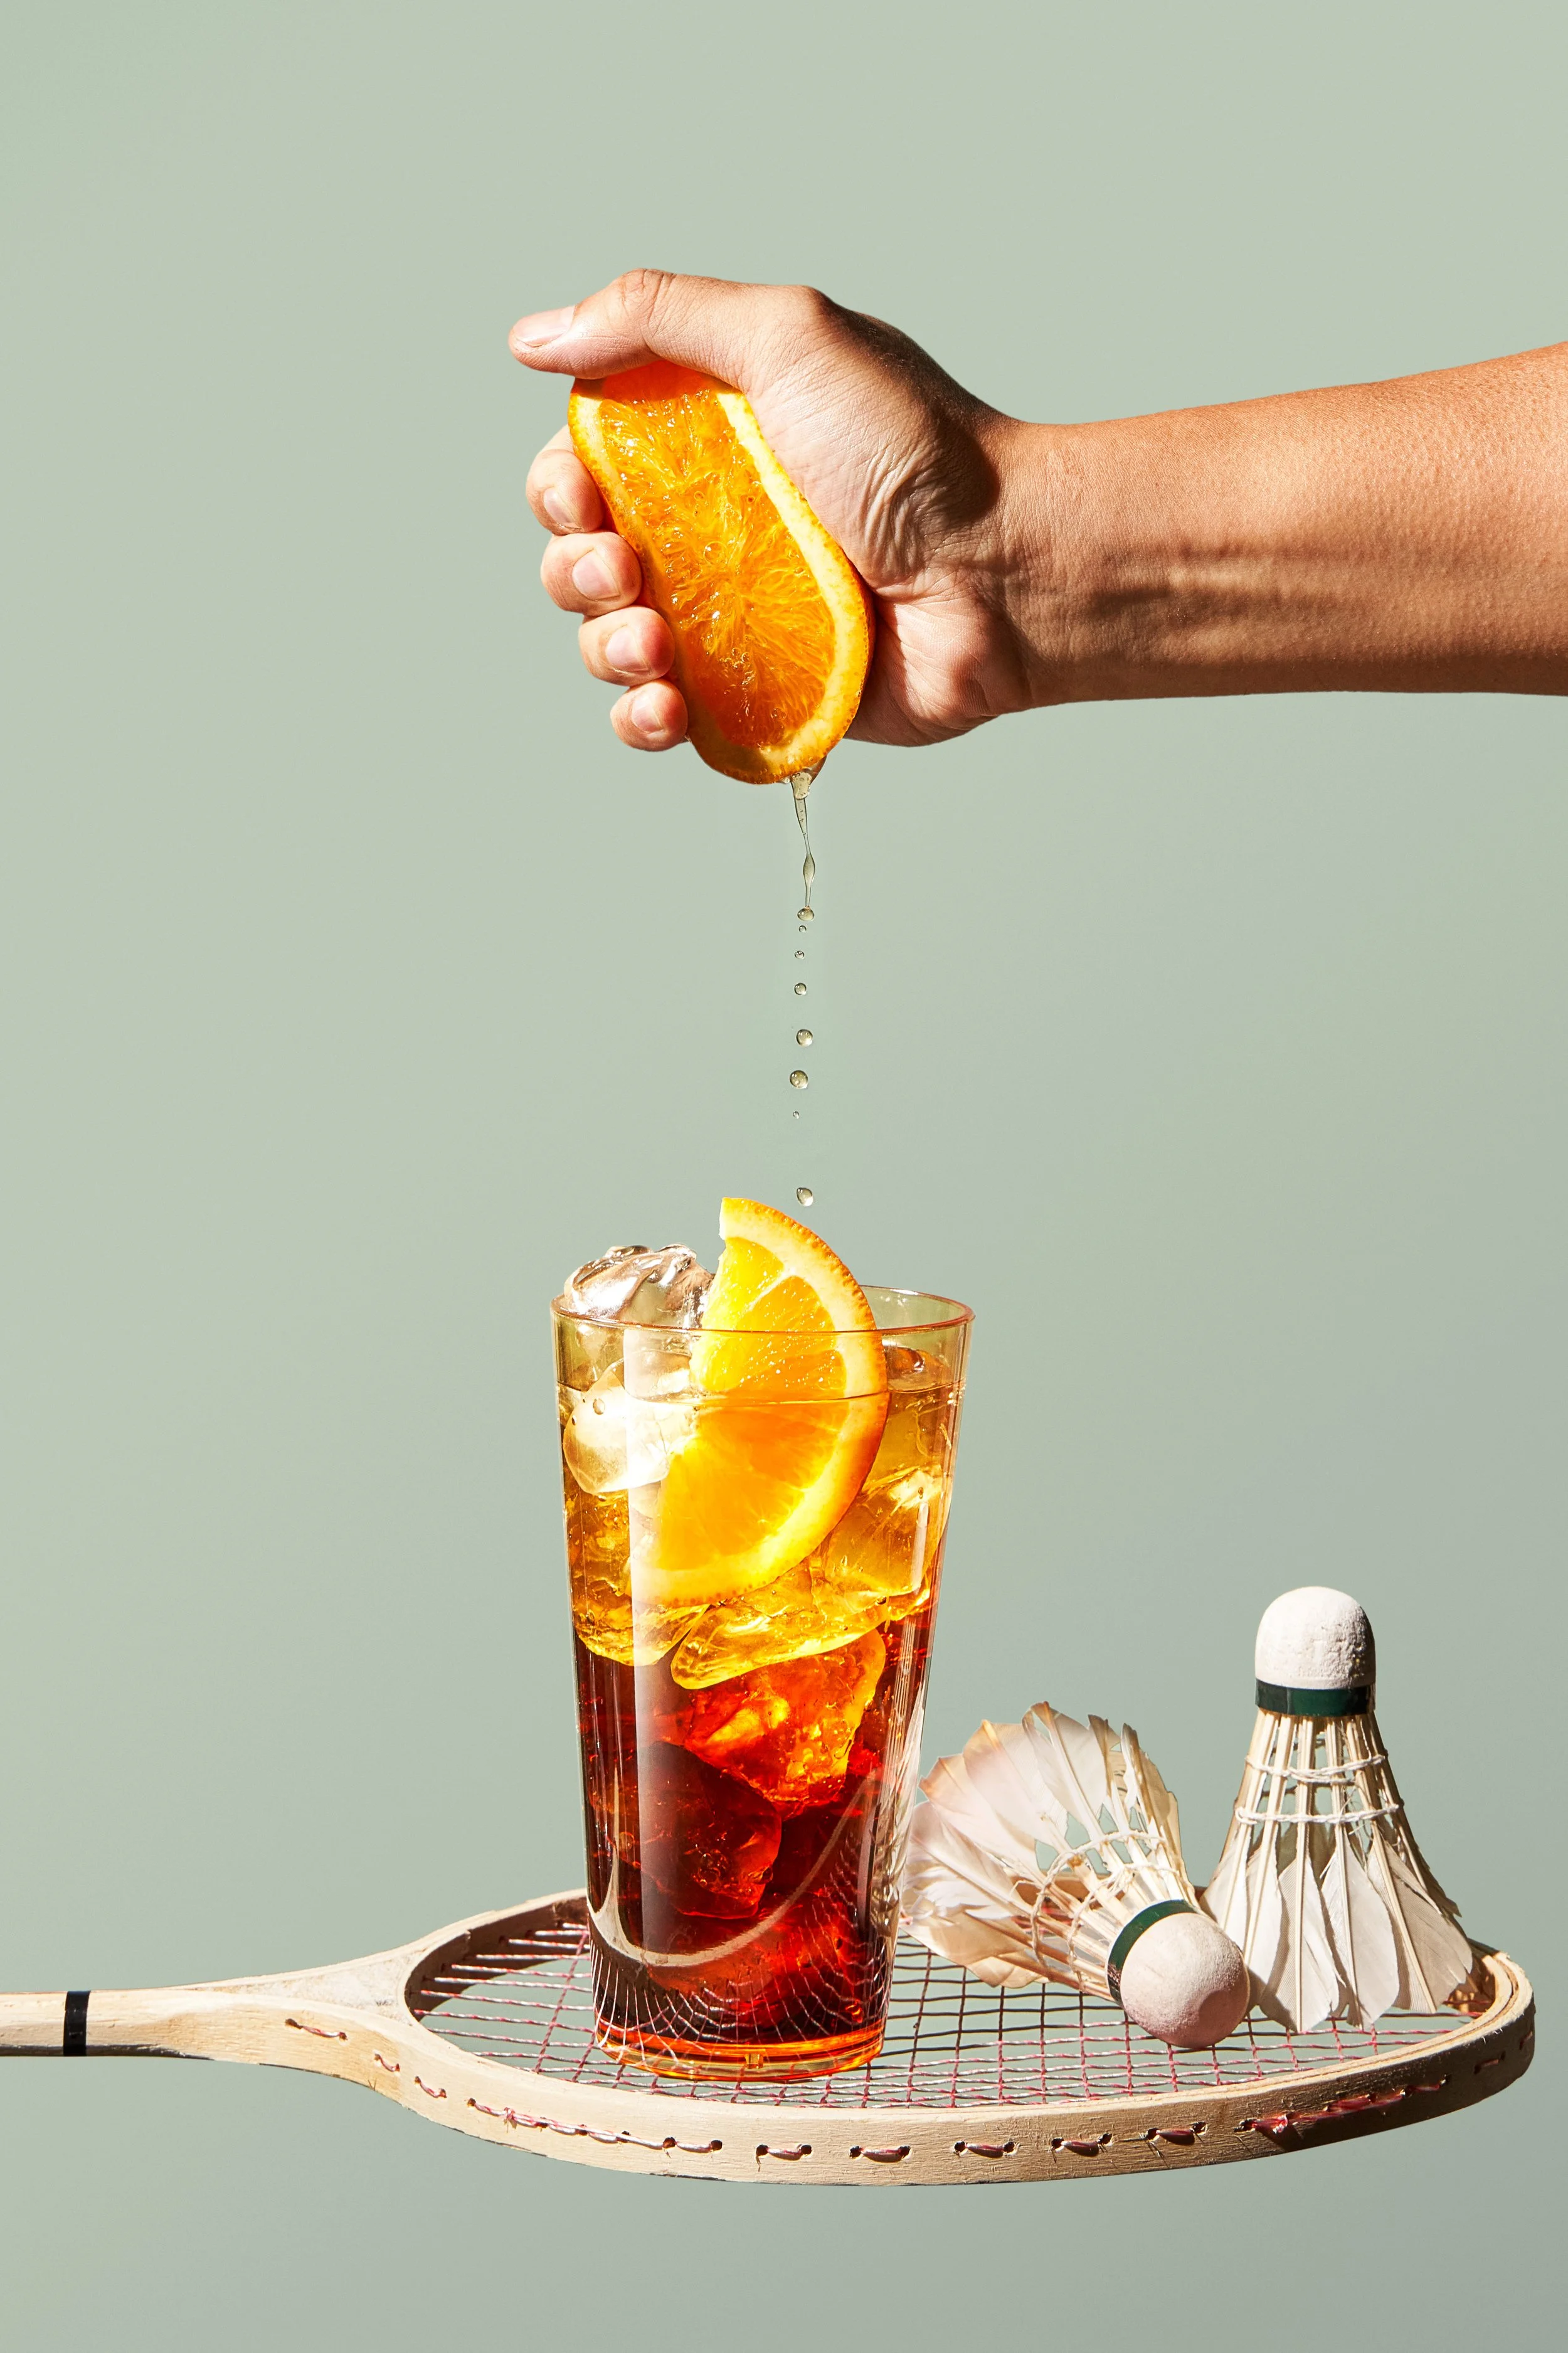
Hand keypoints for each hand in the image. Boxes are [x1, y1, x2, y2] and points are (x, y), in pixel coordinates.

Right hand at [511, 271, 1034, 757]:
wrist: (1002, 570)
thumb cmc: (915, 450)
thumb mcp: (787, 337)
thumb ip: (658, 316)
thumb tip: (535, 337)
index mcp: (706, 446)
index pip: (583, 469)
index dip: (559, 488)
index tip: (582, 498)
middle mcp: (710, 534)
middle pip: (579, 561)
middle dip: (573, 571)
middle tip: (620, 572)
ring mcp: (732, 623)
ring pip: (609, 648)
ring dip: (603, 650)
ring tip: (652, 646)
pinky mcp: (760, 697)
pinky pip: (666, 722)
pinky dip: (644, 721)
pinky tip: (666, 707)